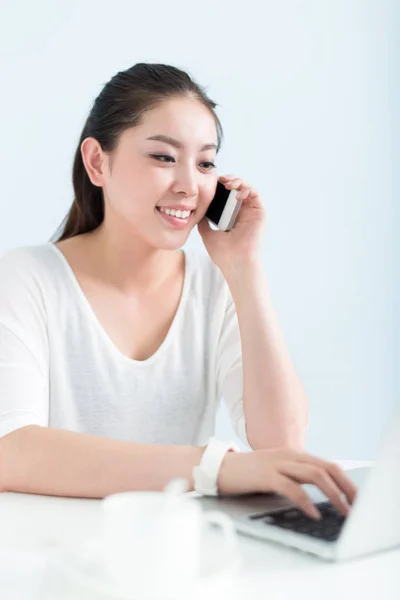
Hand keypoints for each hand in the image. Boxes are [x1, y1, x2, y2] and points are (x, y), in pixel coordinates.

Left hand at [197, 174, 266, 272]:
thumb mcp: (207, 233)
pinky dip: (246, 188)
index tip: (212, 183)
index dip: (221, 187)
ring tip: (227, 183)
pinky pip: (255, 194)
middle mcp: (243, 213)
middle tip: (219, 179)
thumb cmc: (223, 253)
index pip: (227, 196)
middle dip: (229, 180)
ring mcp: (252, 213)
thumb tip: (196, 211)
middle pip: (237, 189)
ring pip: (247, 188)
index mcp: (231, 217)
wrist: (234, 262)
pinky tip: (236, 192)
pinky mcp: (260, 213)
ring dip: (238, 181)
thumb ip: (203, 222)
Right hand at [217, 447, 357, 519]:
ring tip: (342, 511)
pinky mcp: (265, 475)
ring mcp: (277, 463)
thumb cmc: (249, 474)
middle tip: (356, 505)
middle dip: (346, 487)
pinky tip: (313, 512)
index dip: (346, 480)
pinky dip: (305, 501)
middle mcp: (289, 455)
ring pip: (314, 475)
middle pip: (326, 467)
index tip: (356, 497)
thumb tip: (321, 493)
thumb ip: (296, 476)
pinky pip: (291, 487)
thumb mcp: (277, 471)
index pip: (328, 464)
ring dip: (332, 494)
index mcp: (294, 454)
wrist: (219, 468)